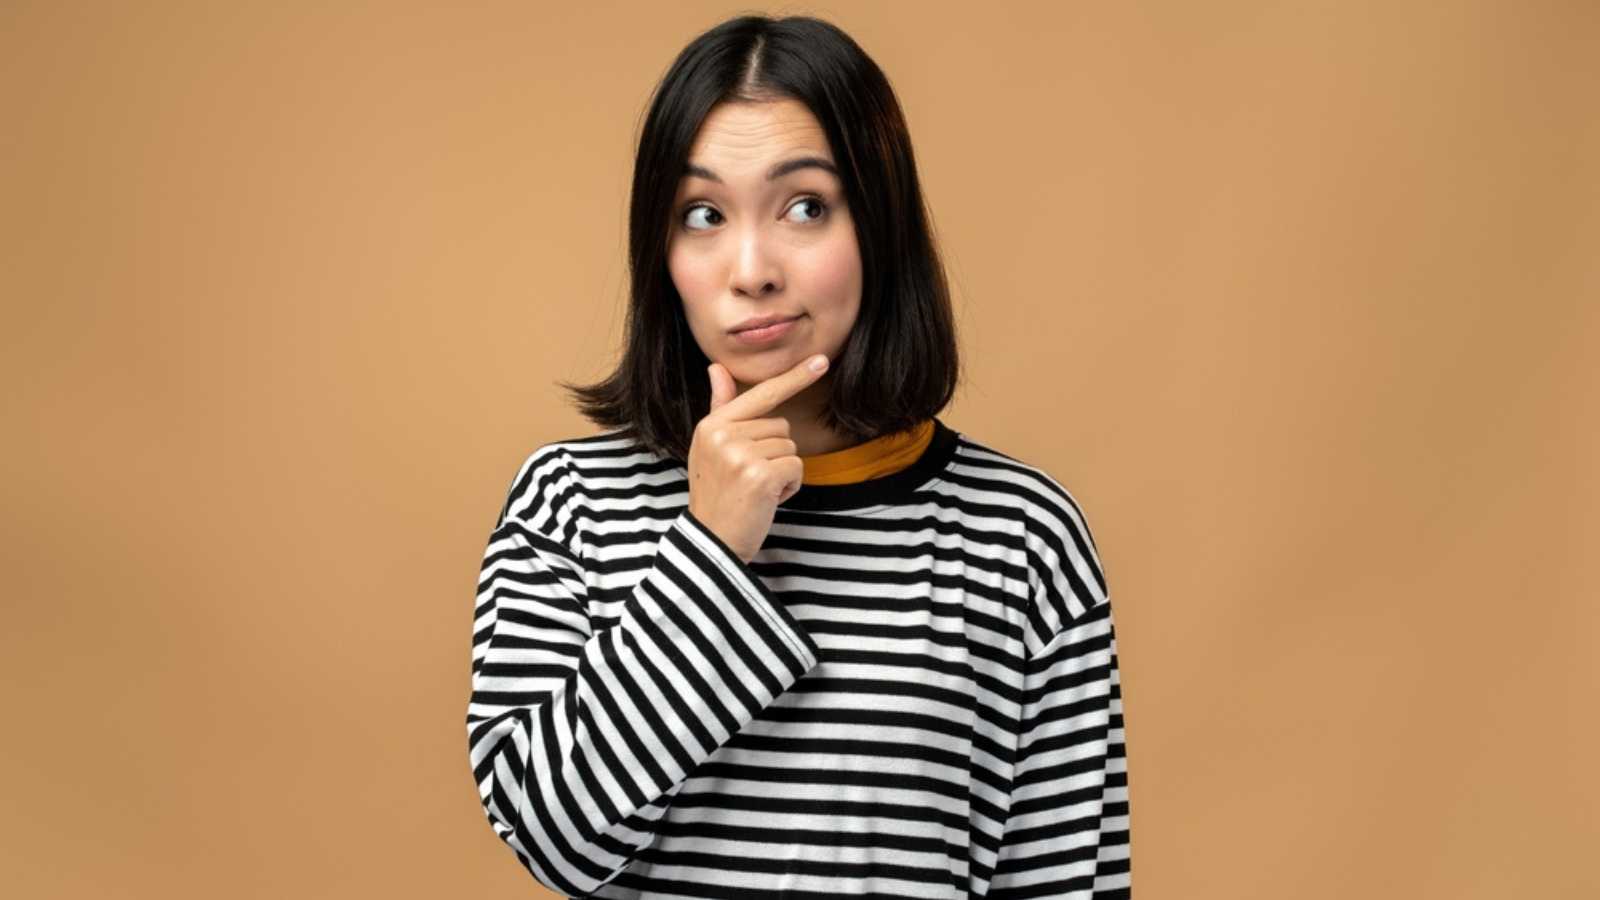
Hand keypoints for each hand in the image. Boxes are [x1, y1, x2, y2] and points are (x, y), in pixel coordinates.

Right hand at [686, 353, 829, 562]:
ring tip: (756, 490)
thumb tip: (717, 367)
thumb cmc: (717, 495)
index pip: (760, 394)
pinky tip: (767, 500)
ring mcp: (741, 455)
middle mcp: (723, 435)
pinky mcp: (761, 475)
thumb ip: (720, 407)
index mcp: (711, 425)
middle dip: (774, 453)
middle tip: (749, 479)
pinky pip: (796, 467)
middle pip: (781, 427)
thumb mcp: (710, 448)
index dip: (794, 378)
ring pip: (791, 448)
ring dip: (782, 471)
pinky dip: (789, 486)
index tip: (821, 361)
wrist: (712, 543)